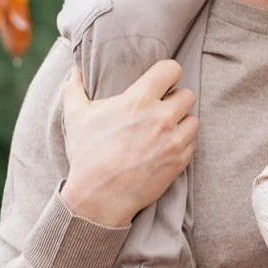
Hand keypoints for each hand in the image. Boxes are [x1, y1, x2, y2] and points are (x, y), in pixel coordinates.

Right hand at [59, 62, 196, 229]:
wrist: (98, 198)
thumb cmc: (86, 155)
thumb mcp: (75, 117)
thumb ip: (74, 89)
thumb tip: (73, 70)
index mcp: (138, 100)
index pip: (171, 69)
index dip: (167, 73)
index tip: (160, 81)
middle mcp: (161, 118)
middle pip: (187, 95)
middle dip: (175, 99)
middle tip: (161, 109)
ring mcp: (173, 141)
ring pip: (193, 120)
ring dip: (182, 123)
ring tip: (165, 129)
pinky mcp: (179, 162)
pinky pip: (192, 143)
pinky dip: (183, 143)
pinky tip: (166, 147)